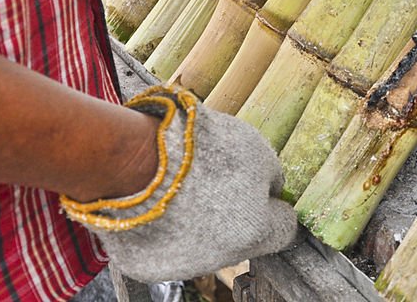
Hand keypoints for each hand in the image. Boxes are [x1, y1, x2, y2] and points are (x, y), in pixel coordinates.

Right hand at [61, 86, 296, 281]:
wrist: (131, 161)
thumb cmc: (197, 149)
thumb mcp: (254, 148)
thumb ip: (272, 175)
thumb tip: (273, 189)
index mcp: (255, 231)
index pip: (285, 230)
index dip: (278, 208)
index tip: (269, 195)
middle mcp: (222, 257)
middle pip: (241, 238)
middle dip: (236, 214)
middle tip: (215, 182)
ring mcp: (183, 267)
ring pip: (203, 245)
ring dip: (199, 222)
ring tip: (180, 188)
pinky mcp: (147, 267)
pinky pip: (166, 248)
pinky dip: (165, 229)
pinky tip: (157, 203)